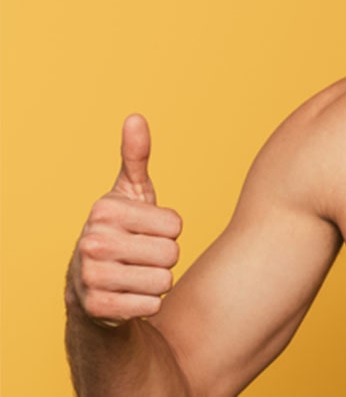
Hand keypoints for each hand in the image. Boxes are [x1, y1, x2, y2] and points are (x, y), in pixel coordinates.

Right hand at [68, 114, 182, 326]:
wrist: (90, 286)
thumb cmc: (121, 231)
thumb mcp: (130, 193)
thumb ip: (136, 157)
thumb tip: (136, 118)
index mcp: (105, 210)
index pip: (176, 224)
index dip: (168, 230)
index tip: (146, 231)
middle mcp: (93, 241)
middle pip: (172, 253)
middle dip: (165, 257)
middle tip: (142, 256)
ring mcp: (91, 276)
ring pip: (165, 281)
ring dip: (157, 281)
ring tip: (135, 274)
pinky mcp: (98, 308)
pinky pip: (152, 305)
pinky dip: (148, 303)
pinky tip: (128, 295)